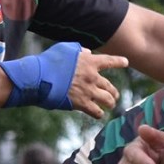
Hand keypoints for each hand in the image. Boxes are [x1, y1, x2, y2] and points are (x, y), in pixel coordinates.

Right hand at [1, 43, 127, 115]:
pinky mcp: (81, 103)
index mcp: (89, 62)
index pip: (109, 61)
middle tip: (114, 95)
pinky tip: (99, 113)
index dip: (119, 61)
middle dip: (114, 92)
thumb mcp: (64, 49)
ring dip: (110, 102)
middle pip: (110, 86)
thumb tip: (87, 53)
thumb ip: (78, 50)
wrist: (38, 77)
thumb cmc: (48, 62)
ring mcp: (88, 91)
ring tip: (110, 105)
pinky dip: (98, 113)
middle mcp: (92, 77)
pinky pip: (96, 111)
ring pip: (107, 100)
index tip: (125, 62)